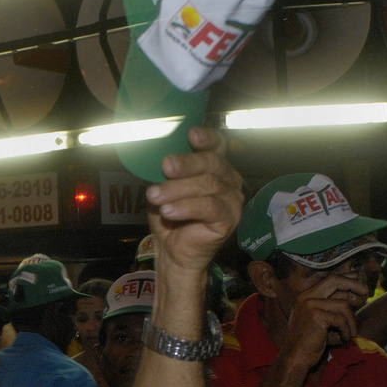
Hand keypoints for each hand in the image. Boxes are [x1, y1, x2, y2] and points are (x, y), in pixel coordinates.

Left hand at [144, 127, 243, 275]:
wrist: (173, 251)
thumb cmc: (170, 216)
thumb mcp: (165, 188)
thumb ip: (167, 172)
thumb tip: (157, 156)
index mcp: (216, 167)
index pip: (217, 146)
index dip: (206, 138)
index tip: (191, 134)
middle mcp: (229, 180)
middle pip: (211, 164)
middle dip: (186, 164)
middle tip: (165, 166)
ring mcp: (232, 200)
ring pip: (207, 186)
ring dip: (177, 190)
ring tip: (154, 196)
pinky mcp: (230, 219)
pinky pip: (209, 207)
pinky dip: (185, 207)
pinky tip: (168, 211)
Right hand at [281, 274, 366, 370]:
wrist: (295, 358)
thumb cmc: (309, 342)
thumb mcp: (320, 320)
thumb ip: (333, 307)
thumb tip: (356, 296)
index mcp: (304, 296)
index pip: (330, 280)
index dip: (347, 281)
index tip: (360, 287)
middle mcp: (305, 297)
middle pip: (335, 281)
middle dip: (353, 285)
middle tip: (365, 295)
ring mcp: (309, 305)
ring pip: (342, 304)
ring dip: (351, 320)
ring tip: (350, 333)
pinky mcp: (316, 316)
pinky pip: (341, 319)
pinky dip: (346, 330)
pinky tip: (344, 339)